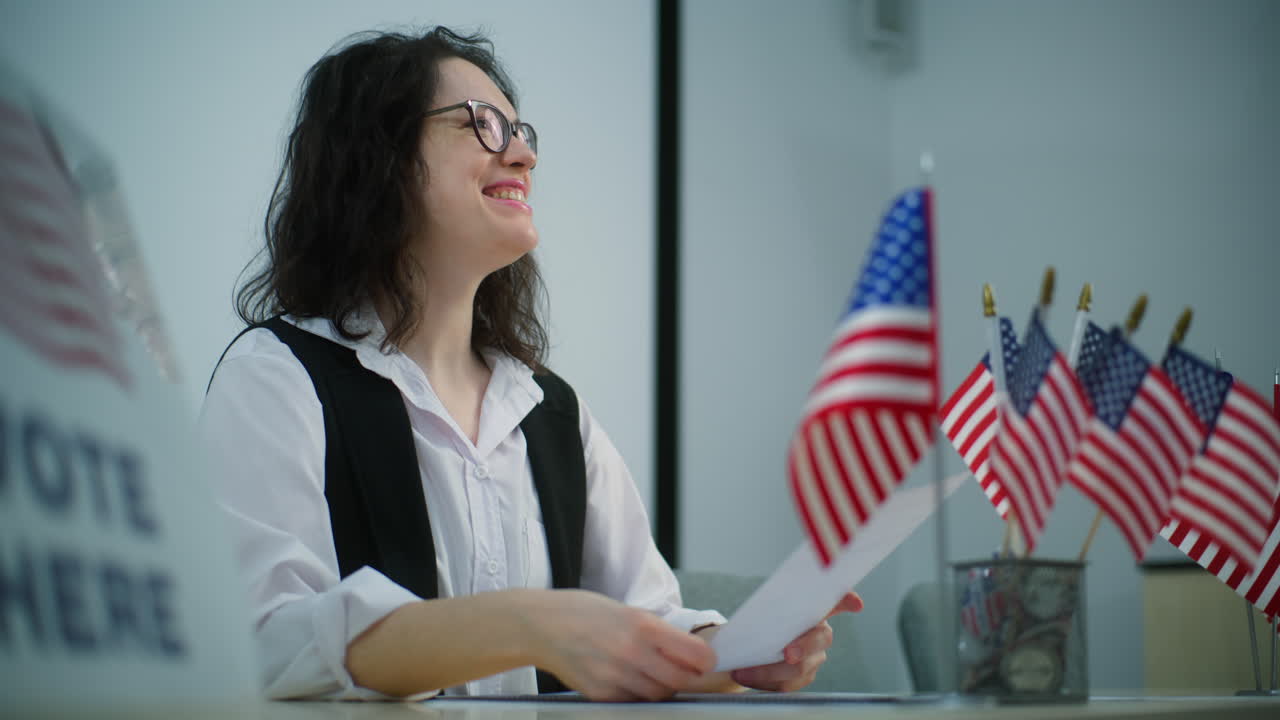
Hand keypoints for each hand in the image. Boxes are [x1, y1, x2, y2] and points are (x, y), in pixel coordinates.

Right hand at [524, 589, 716, 700]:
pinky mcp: (600, 694)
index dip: (706, 662)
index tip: (708, 662)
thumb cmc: (584, 612)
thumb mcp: (627, 611)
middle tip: (687, 672)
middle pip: (679, 681)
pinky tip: (629, 678)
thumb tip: (690, 653)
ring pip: (658, 695)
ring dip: (663, 687)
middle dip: (687, 679)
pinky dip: (639, 695)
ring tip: (652, 671)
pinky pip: (633, 702)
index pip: (693, 655)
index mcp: (642, 625)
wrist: (540, 625)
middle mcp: (630, 652)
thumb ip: (658, 633)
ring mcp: (614, 676)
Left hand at [728, 591, 863, 691]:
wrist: (753, 644)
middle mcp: (820, 632)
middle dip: (804, 647)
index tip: (855, 603)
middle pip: (820, 638)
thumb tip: (747, 619)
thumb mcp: (763, 610)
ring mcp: (815, 657)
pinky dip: (763, 681)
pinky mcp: (805, 676)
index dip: (846, 600)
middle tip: (788, 654)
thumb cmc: (762, 621)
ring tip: (743, 670)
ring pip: (800, 668)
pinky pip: (786, 684)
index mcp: (813, 609)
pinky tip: (746, 675)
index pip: (836, 600)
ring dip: (769, 671)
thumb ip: (766, 608)